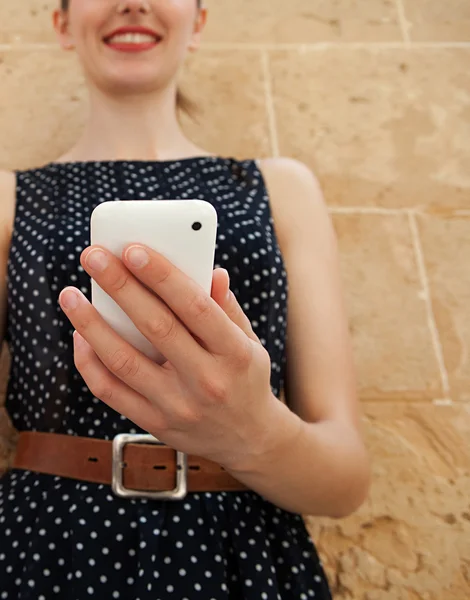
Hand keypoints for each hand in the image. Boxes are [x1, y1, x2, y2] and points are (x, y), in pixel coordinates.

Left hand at [58, 244, 287, 470]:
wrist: (249, 439)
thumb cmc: (246, 380)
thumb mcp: (251, 342)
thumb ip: (227, 307)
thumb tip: (210, 270)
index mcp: (235, 353)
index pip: (195, 307)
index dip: (162, 276)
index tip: (134, 250)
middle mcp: (206, 381)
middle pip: (155, 327)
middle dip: (121, 287)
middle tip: (93, 256)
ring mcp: (178, 406)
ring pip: (123, 361)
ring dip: (91, 324)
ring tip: (70, 295)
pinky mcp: (155, 423)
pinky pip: (111, 392)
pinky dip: (89, 363)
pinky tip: (81, 336)